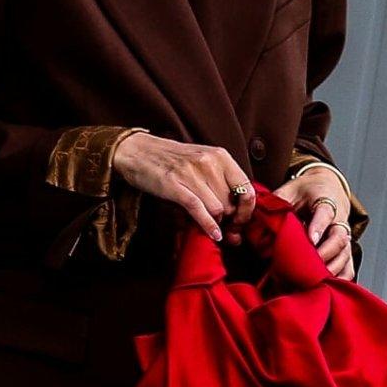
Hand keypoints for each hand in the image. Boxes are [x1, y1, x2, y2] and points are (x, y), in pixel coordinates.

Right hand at [111, 131, 258, 243]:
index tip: (240, 222)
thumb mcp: (202, 163)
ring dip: (216, 223)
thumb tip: (237, 222)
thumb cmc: (172, 161)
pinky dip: (208, 226)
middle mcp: (209, 162)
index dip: (247, 211)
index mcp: (220, 156)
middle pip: (231, 203)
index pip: (247, 188)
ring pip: (218, 209)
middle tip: (225, 229)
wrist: (138, 152)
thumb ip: (221, 186)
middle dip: (229, 220)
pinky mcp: (175, 185)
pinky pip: (199, 210)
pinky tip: (213, 235)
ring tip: (211, 225)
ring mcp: (192, 173)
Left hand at [276, 166, 356, 280]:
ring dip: (332, 268)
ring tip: (315, 279)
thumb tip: (258, 228)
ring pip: (345, 253)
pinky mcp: (345, 248)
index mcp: (325, 200)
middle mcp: (339, 219)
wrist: (326, 187)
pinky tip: (329, 286)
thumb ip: (276, 205)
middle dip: (326, 252)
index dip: (318, 226)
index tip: (310, 239)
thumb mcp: (289, 190)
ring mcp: (343, 235)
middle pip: (340, 237)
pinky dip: (341, 277)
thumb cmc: (305, 191)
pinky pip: (348, 265)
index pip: (325, 213)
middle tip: (310, 264)